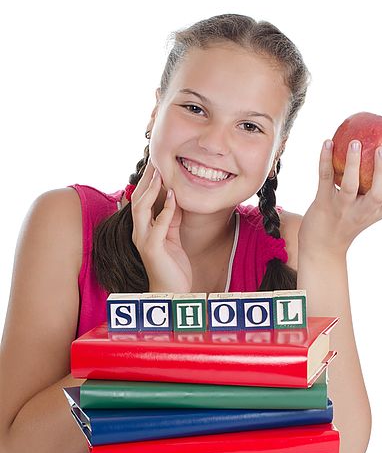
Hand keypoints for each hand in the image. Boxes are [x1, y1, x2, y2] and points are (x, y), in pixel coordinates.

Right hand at [131, 161, 192, 292]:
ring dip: (151, 190)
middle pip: (137, 199)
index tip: (156, 163)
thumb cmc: (172, 265)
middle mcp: (139, 232)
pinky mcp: (153, 249)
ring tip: (160, 174)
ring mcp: (144, 240)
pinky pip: (158, 225)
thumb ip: (170, 218)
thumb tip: (174, 198)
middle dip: (146, 179)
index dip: (147, 181)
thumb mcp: (172, 236)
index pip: (141, 199)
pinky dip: (166, 210)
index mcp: (143, 228)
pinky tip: (174, 197)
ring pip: (141, 209)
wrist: (172, 291)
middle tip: (155, 161)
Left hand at [298, 139, 381, 258]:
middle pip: (377, 194)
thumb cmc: (346, 223)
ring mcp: (342, 209)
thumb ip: (377, 191)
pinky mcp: (323, 204)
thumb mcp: (367, 211)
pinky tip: (327, 143)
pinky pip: (325, 179)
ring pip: (350, 186)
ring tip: (355, 143)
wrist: (321, 247)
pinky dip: (325, 160)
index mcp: (376, 212)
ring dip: (352, 164)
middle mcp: (362, 212)